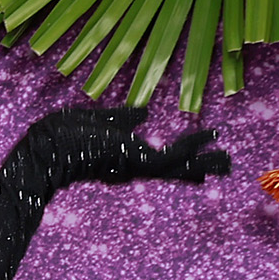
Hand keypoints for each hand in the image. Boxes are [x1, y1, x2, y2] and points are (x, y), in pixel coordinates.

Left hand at [10, 104, 230, 193]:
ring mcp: (135, 167)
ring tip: (228, 163)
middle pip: (172, 167)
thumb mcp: (101, 121)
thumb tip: (144, 113)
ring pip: (177, 166)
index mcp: (124, 157)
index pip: (157, 160)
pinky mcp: (136, 163)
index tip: (199, 166)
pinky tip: (210, 146)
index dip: (180, 160)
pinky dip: (191, 151)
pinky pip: (170, 159)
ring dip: (203, 161)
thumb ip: (124, 119)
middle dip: (198, 165)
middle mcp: (132, 166)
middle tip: (225, 166)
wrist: (50, 147)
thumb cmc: (66, 134)